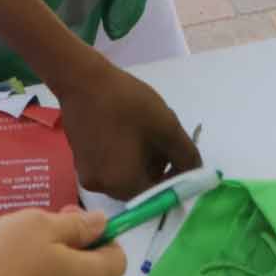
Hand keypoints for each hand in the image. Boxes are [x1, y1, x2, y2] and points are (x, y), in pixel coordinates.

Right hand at [0, 206, 126, 275]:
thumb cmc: (4, 263)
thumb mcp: (39, 226)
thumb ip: (75, 225)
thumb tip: (102, 224)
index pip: (117, 259)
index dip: (102, 236)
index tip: (71, 221)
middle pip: (87, 274)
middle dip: (69, 248)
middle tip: (35, 229)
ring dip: (47, 269)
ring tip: (11, 252)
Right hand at [50, 60, 198, 197]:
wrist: (82, 79)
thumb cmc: (127, 103)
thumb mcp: (167, 127)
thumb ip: (187, 156)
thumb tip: (195, 174)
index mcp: (123, 185)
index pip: (158, 196)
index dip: (174, 179)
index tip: (180, 156)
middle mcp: (102, 187)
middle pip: (140, 188)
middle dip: (157, 168)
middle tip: (162, 138)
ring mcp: (87, 174)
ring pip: (125, 176)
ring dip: (140, 160)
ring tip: (143, 131)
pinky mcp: (80, 160)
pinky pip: (109, 166)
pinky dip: (122, 155)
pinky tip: (125, 130)